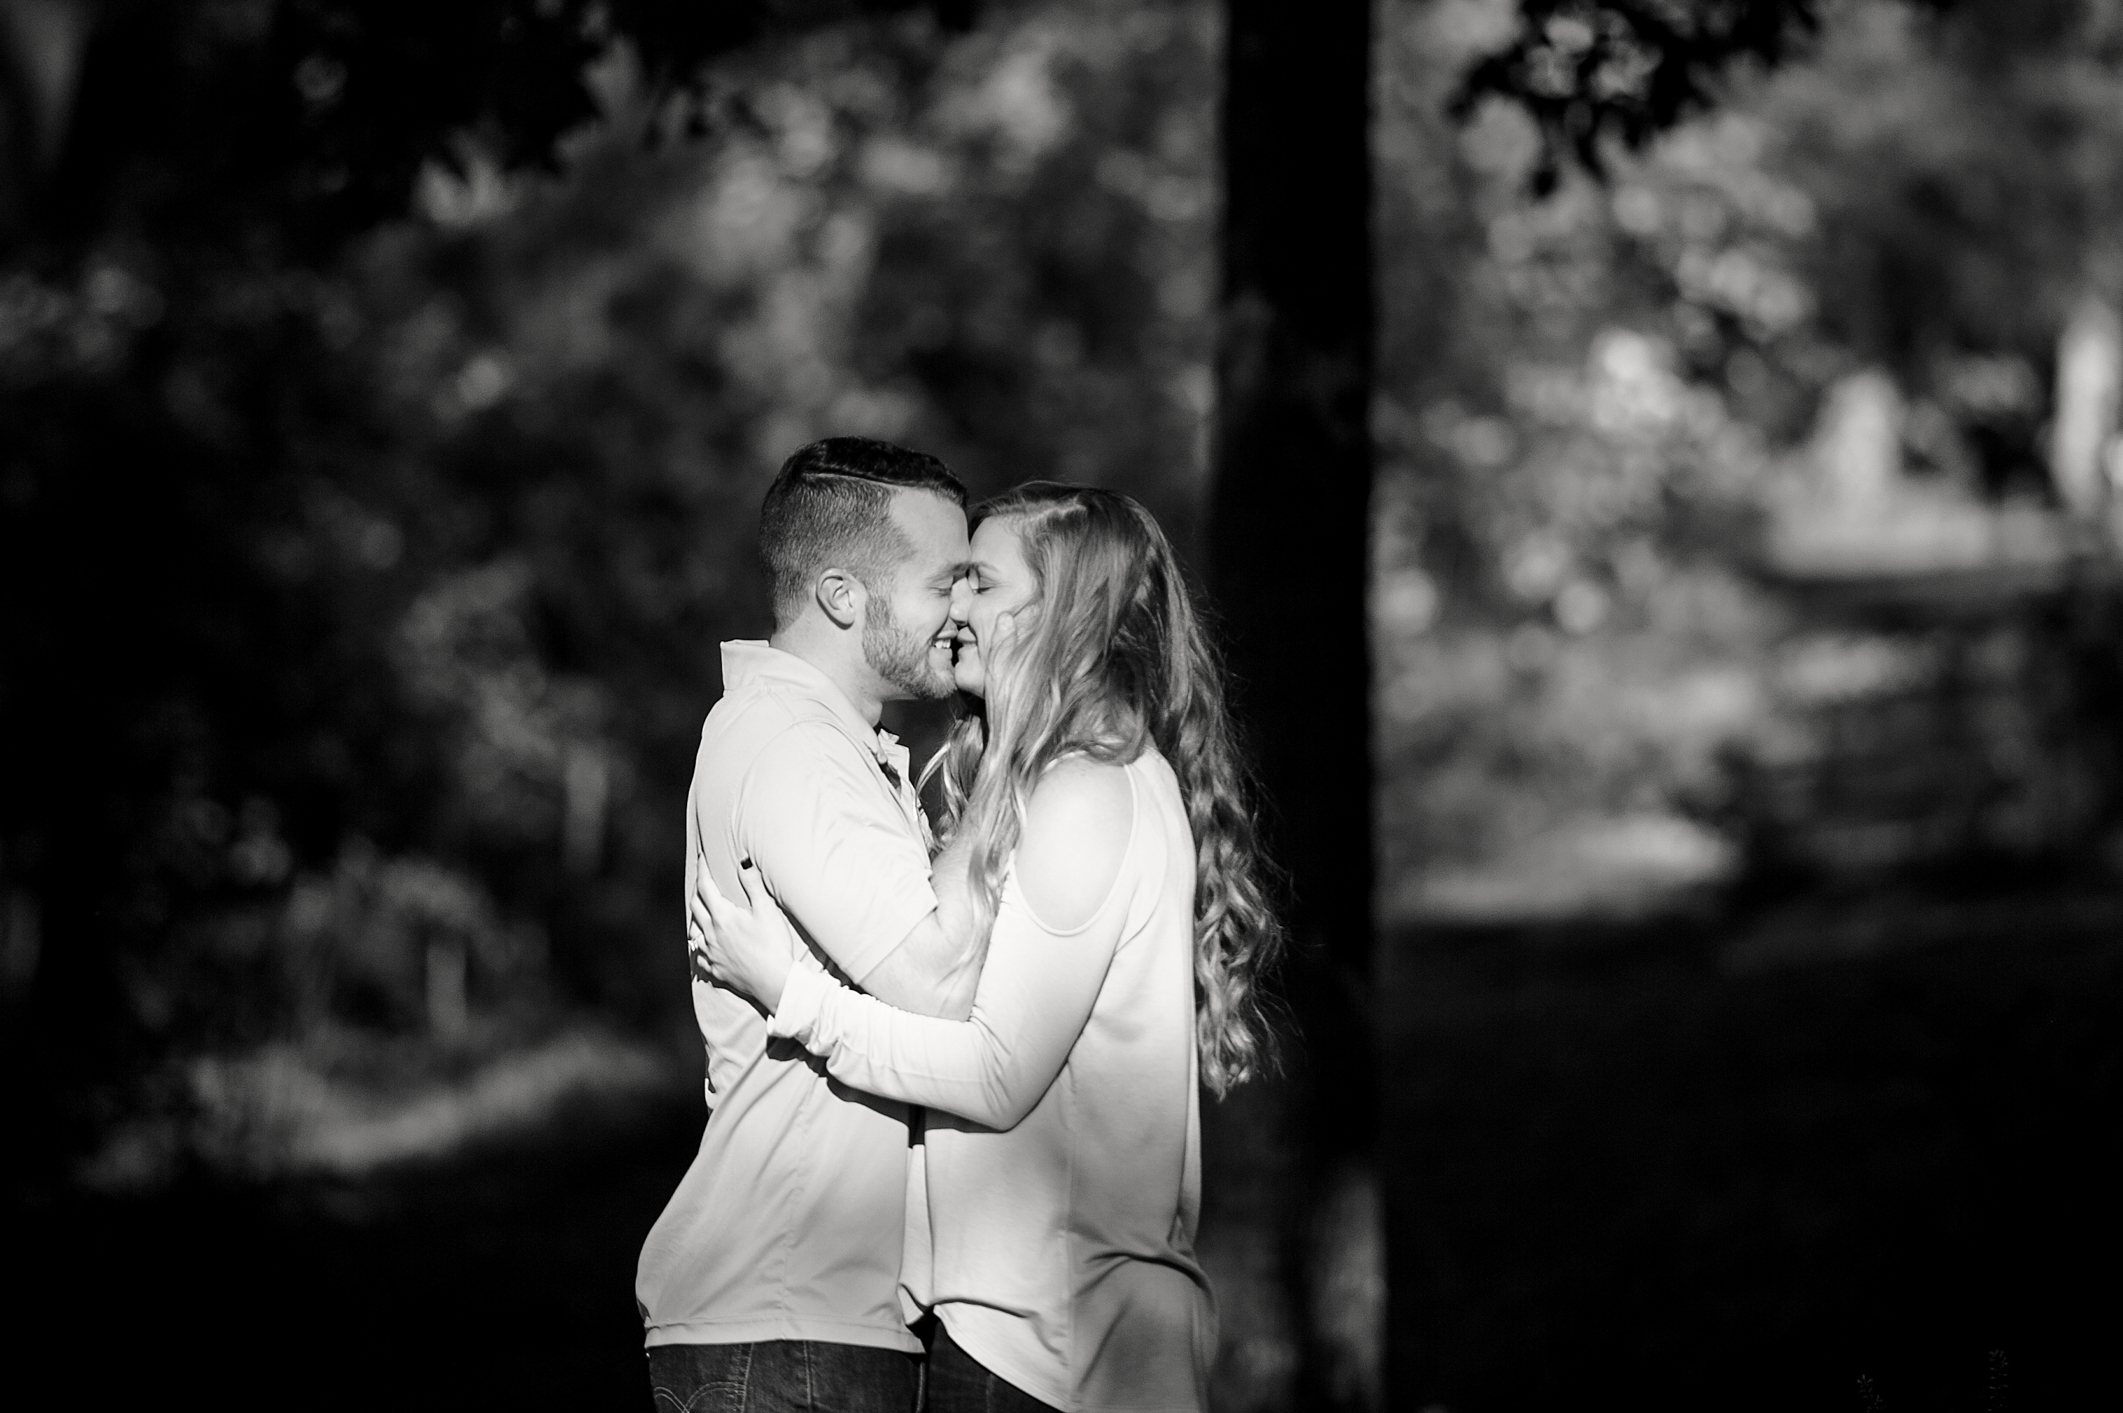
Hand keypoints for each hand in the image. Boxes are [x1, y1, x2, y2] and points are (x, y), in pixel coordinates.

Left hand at [687, 858, 801, 1012]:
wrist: (775, 982)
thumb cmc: (773, 945)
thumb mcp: (767, 910)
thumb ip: (753, 884)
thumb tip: (743, 862)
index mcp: (722, 916)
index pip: (706, 886)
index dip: (703, 869)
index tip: (702, 856)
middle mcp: (710, 933)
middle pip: (695, 906)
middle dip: (697, 889)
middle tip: (702, 880)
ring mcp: (711, 953)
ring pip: (692, 930)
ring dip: (695, 916)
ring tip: (700, 909)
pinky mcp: (715, 969)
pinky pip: (698, 954)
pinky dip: (698, 944)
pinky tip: (703, 943)